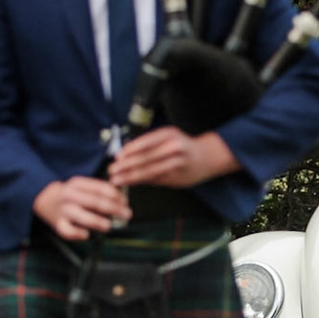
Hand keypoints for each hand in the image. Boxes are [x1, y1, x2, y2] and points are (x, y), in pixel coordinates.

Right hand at [33, 176, 131, 240]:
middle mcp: (70, 196)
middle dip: (114, 209)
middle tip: (127, 214)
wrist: (44, 199)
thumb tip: (121, 200)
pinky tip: (86, 234)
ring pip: (82, 216)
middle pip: (95, 202)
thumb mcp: (82, 186)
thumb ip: (99, 191)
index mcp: (77, 184)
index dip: (116, 196)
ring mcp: (64, 210)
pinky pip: (68, 231)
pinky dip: (78, 234)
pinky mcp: (58, 224)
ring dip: (98, 222)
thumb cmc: (70, 194)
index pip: (100, 189)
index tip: (125, 202)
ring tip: (108, 225)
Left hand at [107, 127, 238, 188]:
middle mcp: (174, 147)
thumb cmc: (183, 146)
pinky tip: (130, 183)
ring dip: (130, 177)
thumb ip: (149, 145)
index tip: (117, 157)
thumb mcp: (168, 137)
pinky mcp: (177, 177)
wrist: (206, 157)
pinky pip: (155, 180)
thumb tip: (124, 154)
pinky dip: (141, 182)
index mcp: (168, 134)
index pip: (145, 143)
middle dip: (126, 166)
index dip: (130, 151)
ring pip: (149, 171)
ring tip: (117, 180)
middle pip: (146, 158)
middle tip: (112, 170)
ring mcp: (176, 163)